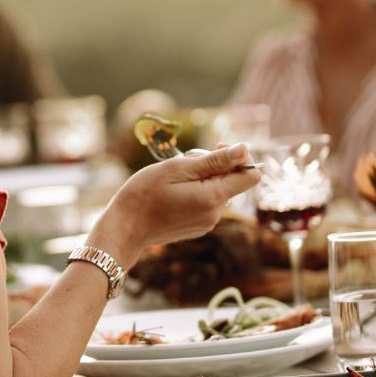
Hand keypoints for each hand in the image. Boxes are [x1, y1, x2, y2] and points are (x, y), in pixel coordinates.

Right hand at [95, 143, 259, 255]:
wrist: (124, 228)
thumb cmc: (144, 194)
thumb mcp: (176, 169)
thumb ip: (214, 161)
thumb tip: (244, 149)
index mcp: (213, 198)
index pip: (251, 175)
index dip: (240, 158)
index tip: (216, 148)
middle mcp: (215, 214)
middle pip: (232, 181)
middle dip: (215, 166)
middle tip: (185, 162)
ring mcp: (207, 223)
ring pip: (218, 191)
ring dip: (203, 179)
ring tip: (173, 179)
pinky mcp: (197, 227)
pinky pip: (206, 203)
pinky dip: (196, 192)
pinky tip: (172, 193)